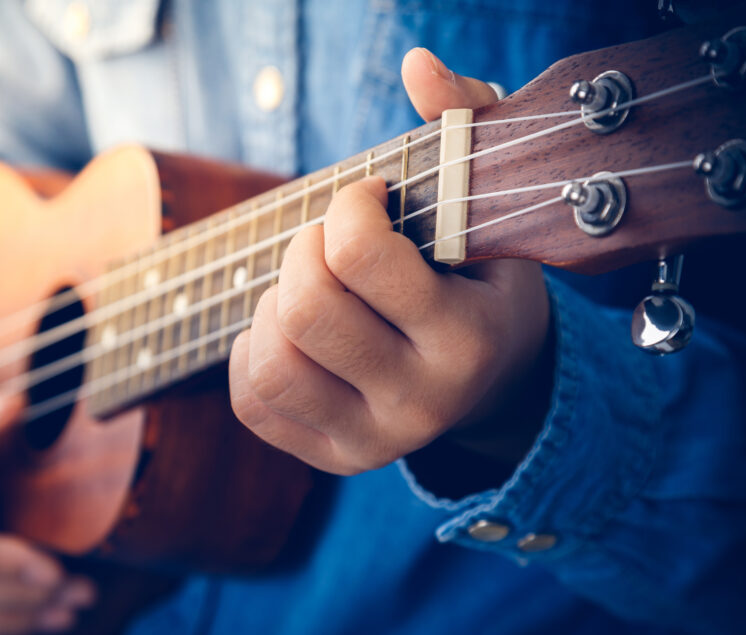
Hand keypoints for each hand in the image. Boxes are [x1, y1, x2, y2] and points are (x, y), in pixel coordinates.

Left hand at [228, 48, 550, 474]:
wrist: (493, 379)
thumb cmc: (482, 277)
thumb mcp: (490, 202)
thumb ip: (464, 122)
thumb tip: (417, 65)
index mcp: (468, 339)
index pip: (361, 257)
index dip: (347, 206)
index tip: (368, 198)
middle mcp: (422, 402)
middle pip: (307, 309)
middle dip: (304, 250)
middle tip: (330, 240)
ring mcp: (374, 440)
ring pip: (272, 360)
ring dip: (275, 304)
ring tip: (312, 286)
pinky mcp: (333, 458)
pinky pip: (252, 400)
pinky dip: (253, 350)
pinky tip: (290, 329)